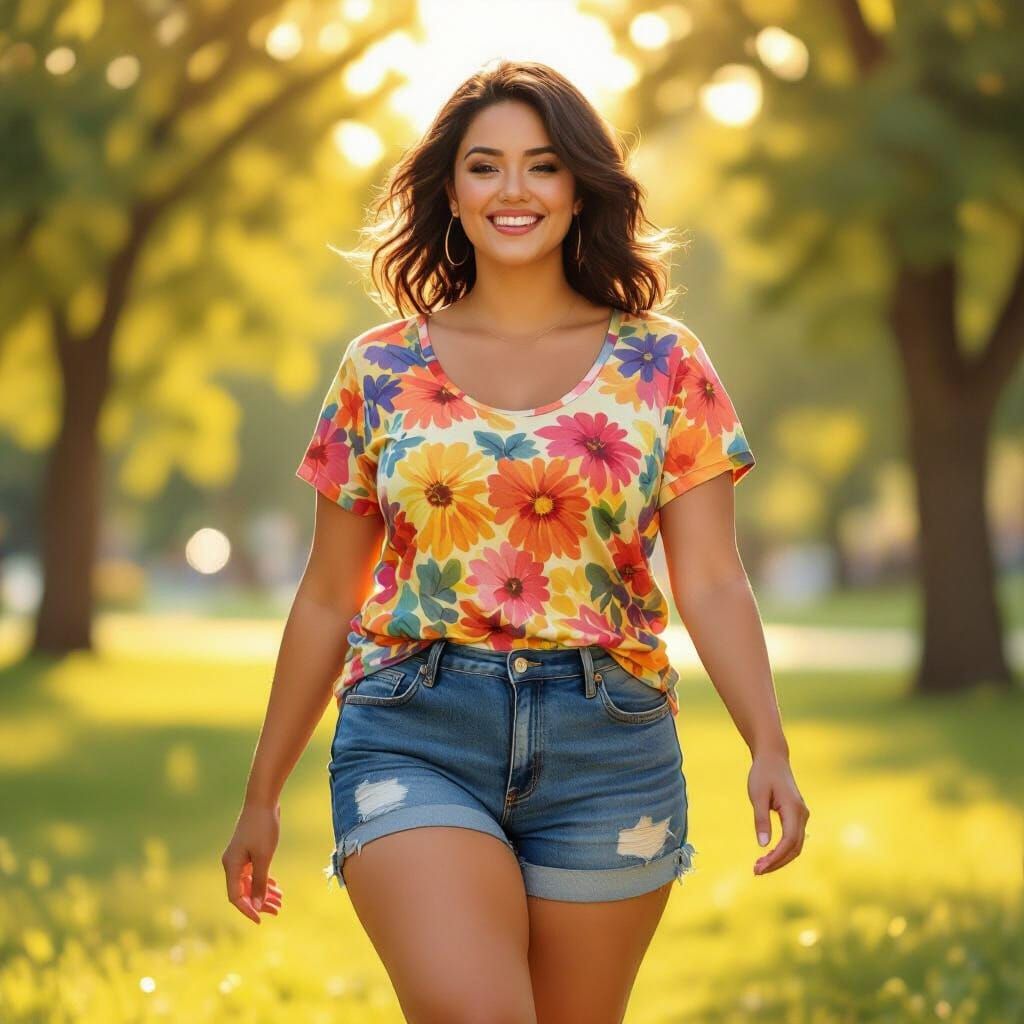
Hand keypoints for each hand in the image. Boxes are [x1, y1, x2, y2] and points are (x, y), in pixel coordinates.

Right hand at [221, 802, 284, 922]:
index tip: (262, 919)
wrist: (263, 800)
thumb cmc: (262, 827)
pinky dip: (264, 880)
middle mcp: (232, 864)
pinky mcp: (248, 851)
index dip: (248, 909)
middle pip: (244, 891)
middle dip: (260, 902)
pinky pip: (254, 872)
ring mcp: (240, 857)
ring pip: (251, 882)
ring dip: (264, 892)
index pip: (236, 897)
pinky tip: (276, 887)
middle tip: (278, 911)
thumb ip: (260, 882)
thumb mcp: (263, 857)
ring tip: (280, 901)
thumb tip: (258, 905)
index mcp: (231, 866)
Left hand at [747, 751, 808, 874]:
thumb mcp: (757, 795)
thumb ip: (761, 819)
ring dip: (780, 858)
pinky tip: (768, 856)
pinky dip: (782, 850)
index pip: (789, 841)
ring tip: (759, 866)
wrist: (773, 758)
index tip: (759, 867)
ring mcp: (801, 815)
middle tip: (756, 871)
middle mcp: (802, 814)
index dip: (776, 858)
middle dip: (777, 862)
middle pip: (794, 847)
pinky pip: (793, 838)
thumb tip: (762, 845)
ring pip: (795, 845)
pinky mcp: (797, 816)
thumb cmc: (763, 774)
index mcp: (793, 809)